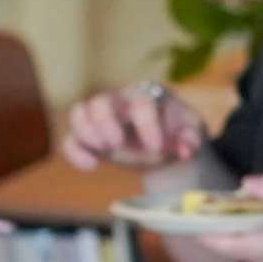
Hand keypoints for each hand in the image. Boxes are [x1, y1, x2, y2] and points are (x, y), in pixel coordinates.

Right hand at [62, 84, 209, 171]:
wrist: (163, 143)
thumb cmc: (177, 131)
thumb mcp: (192, 132)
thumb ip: (192, 139)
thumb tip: (185, 151)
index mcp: (146, 95)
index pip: (140, 102)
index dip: (146, 124)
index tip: (156, 147)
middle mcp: (118, 101)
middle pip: (101, 101)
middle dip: (105, 122)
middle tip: (117, 143)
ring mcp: (100, 118)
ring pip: (79, 113)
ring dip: (86, 132)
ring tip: (104, 150)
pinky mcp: (88, 137)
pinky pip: (70, 139)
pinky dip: (74, 152)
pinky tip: (91, 166)